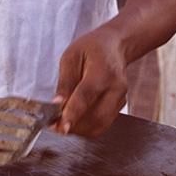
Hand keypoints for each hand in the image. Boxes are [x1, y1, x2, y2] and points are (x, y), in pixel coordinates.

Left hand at [53, 23, 127, 137]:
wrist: (114, 46)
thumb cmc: (91, 49)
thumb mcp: (71, 57)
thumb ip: (65, 83)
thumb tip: (57, 105)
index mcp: (103, 70)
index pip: (86, 96)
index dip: (73, 114)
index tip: (61, 127)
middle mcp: (116, 87)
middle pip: (96, 116)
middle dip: (73, 125)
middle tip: (54, 125)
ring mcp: (121, 98)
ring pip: (100, 124)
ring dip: (79, 129)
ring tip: (63, 121)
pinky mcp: (120, 106)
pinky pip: (103, 124)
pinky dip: (87, 127)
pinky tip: (76, 119)